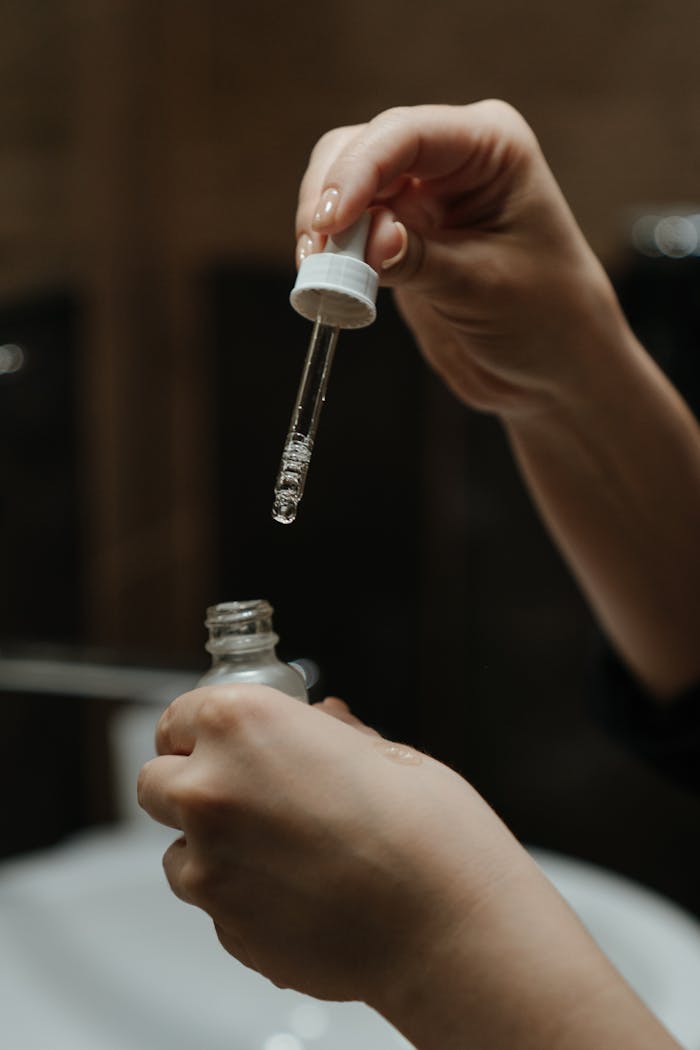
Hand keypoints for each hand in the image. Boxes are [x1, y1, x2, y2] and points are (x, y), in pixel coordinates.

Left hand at [136, 684, 534, 1006]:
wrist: (448, 926)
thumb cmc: (428, 832)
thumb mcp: (386, 753)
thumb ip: (332, 734)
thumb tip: (323, 722)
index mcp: (243, 726)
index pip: (178, 717)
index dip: (201, 730)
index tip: (219, 741)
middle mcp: (210, 791)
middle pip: (156, 784)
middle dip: (191, 786)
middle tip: (247, 796)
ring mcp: (210, 867)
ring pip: (180, 851)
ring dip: (213, 847)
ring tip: (285, 853)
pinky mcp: (225, 928)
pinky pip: (214, 904)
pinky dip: (240, 897)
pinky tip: (299, 893)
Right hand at [295, 101, 627, 419]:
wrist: (552, 367)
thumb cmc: (545, 318)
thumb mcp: (484, 287)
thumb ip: (420, 260)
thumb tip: (366, 240)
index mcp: (490, 145)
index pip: (406, 135)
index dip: (358, 172)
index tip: (330, 223)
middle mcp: (450, 157)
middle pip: (361, 148)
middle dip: (331, 199)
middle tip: (317, 258)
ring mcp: (420, 194)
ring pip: (342, 184)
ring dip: (321, 227)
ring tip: (319, 276)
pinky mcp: (397, 235)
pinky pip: (347, 230)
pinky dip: (330, 254)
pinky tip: (330, 285)